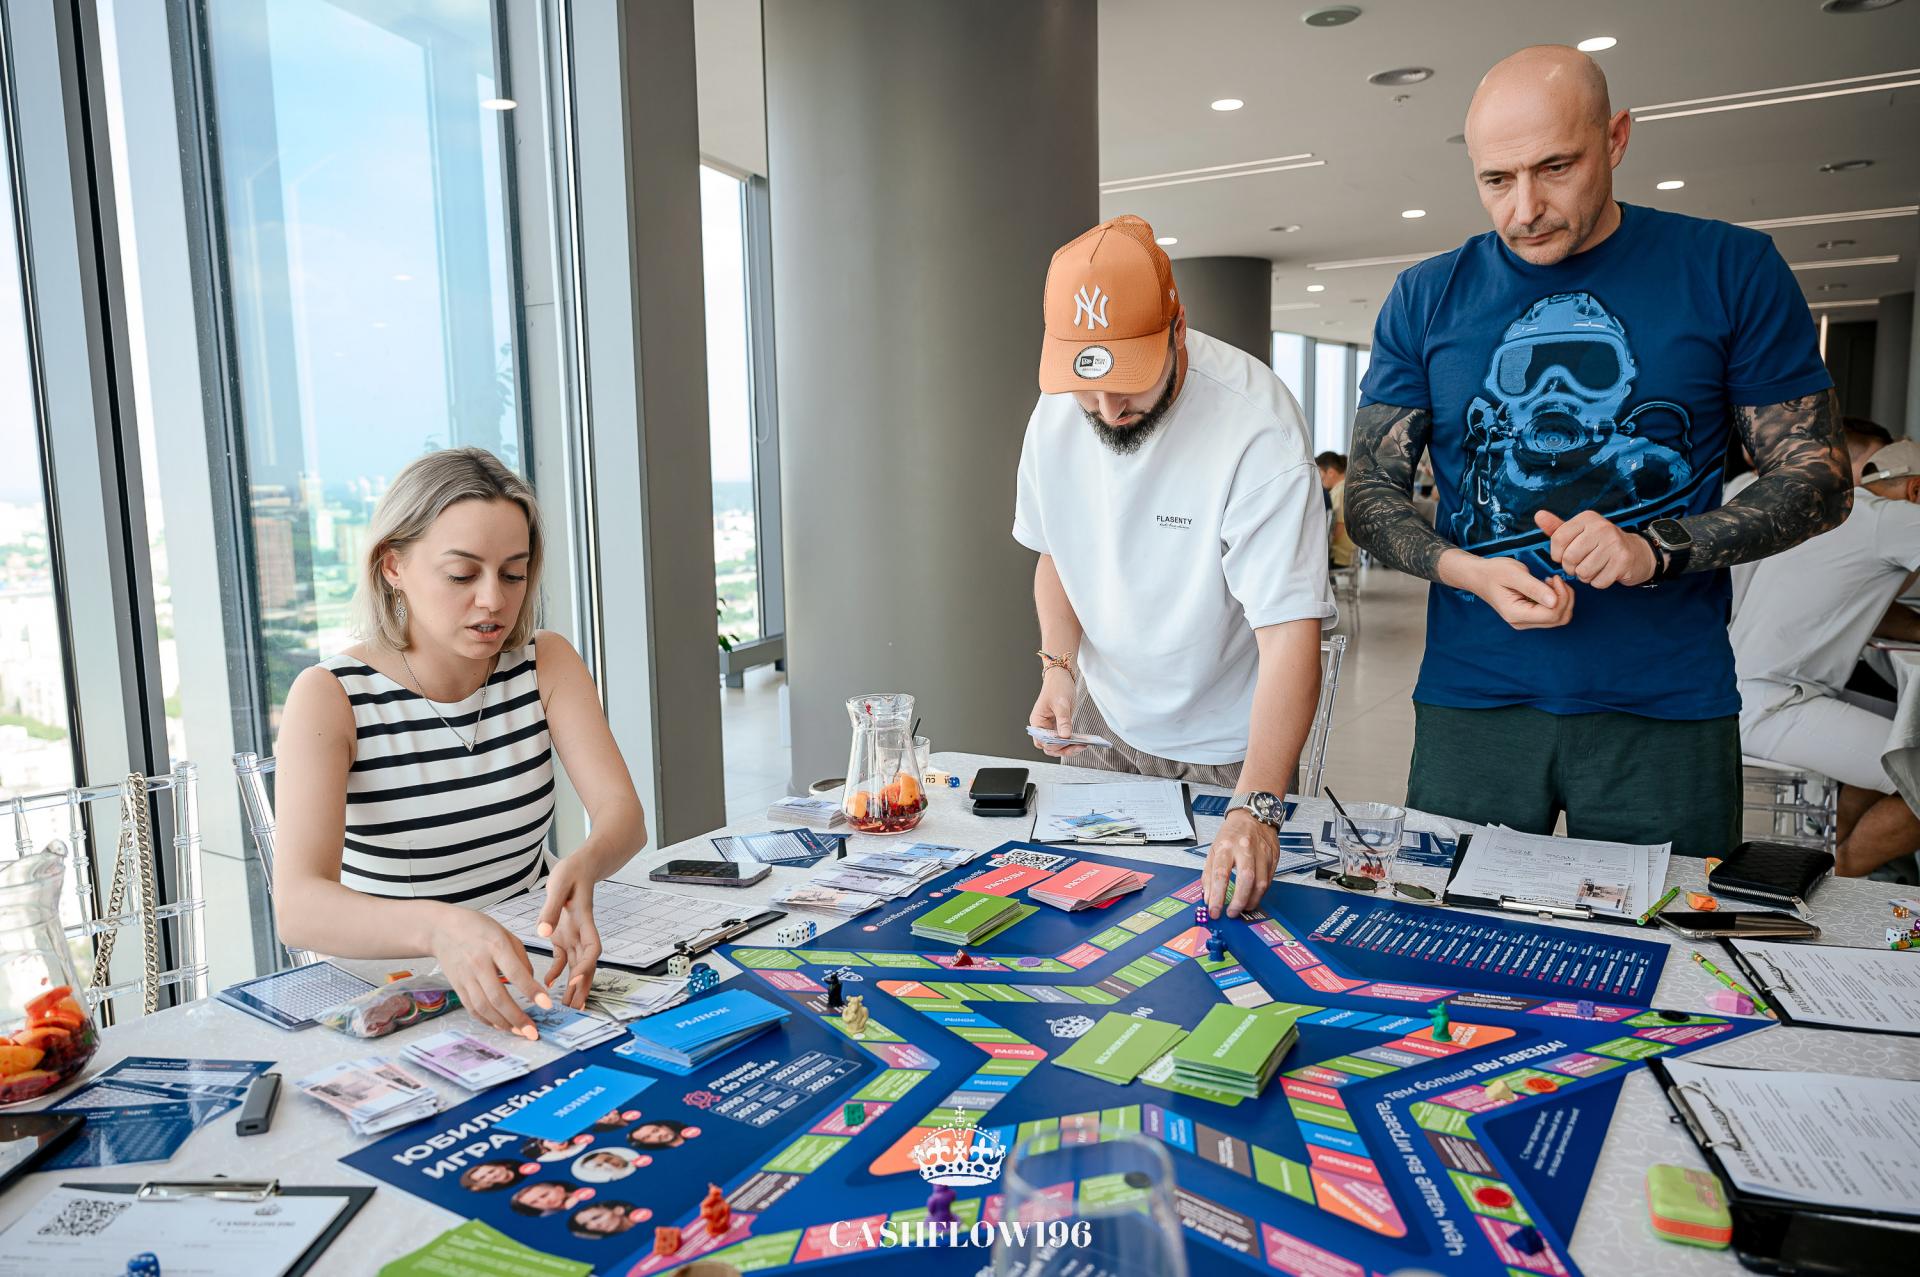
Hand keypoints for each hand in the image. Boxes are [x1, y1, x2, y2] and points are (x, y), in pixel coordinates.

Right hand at [426, 906, 547, 1037]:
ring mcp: (466, 976)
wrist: (442, 929)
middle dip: (517, 1017)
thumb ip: (522, 959)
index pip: (516, 972)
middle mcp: (479, 963)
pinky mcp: (457, 986)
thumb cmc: (479, 929)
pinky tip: (500, 1025)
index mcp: (496, 946)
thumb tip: (532, 985)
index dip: (532, 991)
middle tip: (532, 1032)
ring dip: (503, 1023)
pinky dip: (487, 1020)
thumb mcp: (506, 935)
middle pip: (498, 996)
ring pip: (484, 1006)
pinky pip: (472, 1008)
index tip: (547, 1004)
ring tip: (519, 1032)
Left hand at [537, 856, 602, 1009]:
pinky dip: (556, 972)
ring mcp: (574, 936)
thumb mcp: (559, 885)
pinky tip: (547, 983)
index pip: (592, 949)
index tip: (574, 981)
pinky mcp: (564, 936)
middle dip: (582, 987)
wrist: (581, 866)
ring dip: (573, 986)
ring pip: (577, 967)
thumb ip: (550, 910)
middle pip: (587, 965)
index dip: (585, 967)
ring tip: (567, 1006)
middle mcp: (582, 933)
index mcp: (585, 921)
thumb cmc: (573, 872)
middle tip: (575, 1008)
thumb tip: (542, 932)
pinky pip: (563, 959)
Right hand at [1028, 667, 1082, 757]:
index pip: (1043, 741)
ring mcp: (1050, 727)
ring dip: (1068, 748)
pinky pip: (1063, 739)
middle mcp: (1042, 727)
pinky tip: (1081, 742)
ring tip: (1081, 746)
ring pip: (1056, 745)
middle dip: (1062, 749)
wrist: (1061, 677)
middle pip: (1049, 746)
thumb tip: (1065, 736)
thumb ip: (1063, 721)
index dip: (1055, 744)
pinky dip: (1071, 742)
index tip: (1067, 742)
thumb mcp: (1061, 704)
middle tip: (1077, 747)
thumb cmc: (1057, 687)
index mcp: (1037, 722)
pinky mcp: (1059, 726)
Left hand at [1205, 809, 1277, 917]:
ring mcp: (1262, 853)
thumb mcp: (1214, 849)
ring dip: (1251, 901)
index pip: (1220, 874)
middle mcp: (1245, 849)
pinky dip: (1260, 893)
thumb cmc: (1232, 833)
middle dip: (1238, 901)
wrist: (1253, 816)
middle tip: (1231, 913)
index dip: (1217, 896)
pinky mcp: (1273, 857)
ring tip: (1243, 908)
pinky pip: (1269, 880)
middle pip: (1246, 879)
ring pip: (1261, 883)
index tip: (1214, 910)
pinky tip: (1253, 897)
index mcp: (1226, 846)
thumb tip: (1208, 897)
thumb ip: (1209, 874)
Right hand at [1453, 553, 1574, 629]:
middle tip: (1555, 579)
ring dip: (1562, 599)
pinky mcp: (1529, 617)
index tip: (1555, 577)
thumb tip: (1554, 601)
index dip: (1561, 596)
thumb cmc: (1493, 572)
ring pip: (1558, 618)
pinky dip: (1557, 600)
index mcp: (1516, 614)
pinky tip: (1547, 586)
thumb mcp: (1514, 574)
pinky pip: (1552, 614)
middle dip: (1565, 598)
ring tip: (1550, 582)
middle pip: (1558, 618)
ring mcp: (1525, 622)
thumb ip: (1534, 588)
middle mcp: (1521, 623)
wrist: (1479, 575)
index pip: (1552, 614)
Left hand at [1534, 510, 1655, 588]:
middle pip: (1569, 558)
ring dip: (1585, 576)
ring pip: (1583, 572)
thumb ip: (1557, 528)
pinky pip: (1598, 581)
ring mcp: (1614, 544)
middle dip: (1571, 568)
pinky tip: (1606, 572)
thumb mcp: (1579, 532)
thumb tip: (1538, 515)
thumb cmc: (1601, 543)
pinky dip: (1598, 582)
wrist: (1636, 552)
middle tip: (1581, 564)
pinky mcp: (1623, 561)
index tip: (1564, 555)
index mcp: (1587, 518)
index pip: (1558, 539)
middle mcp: (1601, 527)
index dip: (1556, 554)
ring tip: (1594, 567)